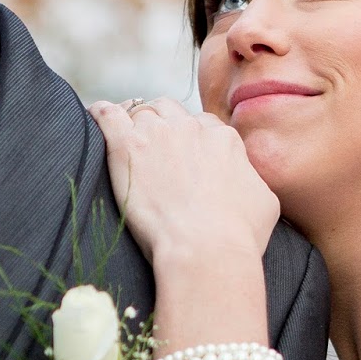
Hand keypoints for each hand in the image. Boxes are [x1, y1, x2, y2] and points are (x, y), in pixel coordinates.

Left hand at [88, 97, 280, 269]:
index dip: (193, 140)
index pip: (204, 126)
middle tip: (154, 147)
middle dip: (164, 124)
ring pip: (143, 111)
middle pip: (172, 111)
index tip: (185, 156)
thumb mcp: (266, 202)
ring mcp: (158, 134)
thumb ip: (253, 180)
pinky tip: (94, 115)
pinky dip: (101, 113)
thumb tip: (248, 180)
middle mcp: (191, 128)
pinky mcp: (126, 145)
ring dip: (136, 121)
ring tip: (126, 134)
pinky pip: (108, 115)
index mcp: (223, 139)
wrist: (206, 248)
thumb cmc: (240, 235)